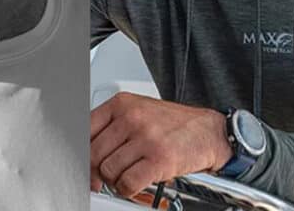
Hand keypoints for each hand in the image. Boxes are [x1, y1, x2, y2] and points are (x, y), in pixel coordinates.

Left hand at [90, 92, 232, 197]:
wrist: (211, 131)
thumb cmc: (174, 124)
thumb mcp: (138, 112)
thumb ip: (112, 126)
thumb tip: (87, 151)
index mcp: (121, 104)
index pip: (85, 130)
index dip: (82, 152)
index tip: (83, 163)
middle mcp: (131, 118)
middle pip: (94, 153)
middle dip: (96, 170)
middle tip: (104, 176)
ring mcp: (146, 138)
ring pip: (108, 170)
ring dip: (114, 180)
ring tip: (125, 177)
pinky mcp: (160, 159)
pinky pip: (127, 182)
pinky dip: (127, 189)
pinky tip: (133, 184)